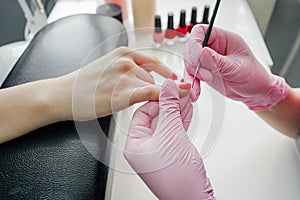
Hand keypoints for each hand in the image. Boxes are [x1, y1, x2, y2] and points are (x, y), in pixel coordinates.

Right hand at [50, 47, 176, 120]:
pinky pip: (151, 93)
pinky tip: (175, 96)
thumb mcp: (108, 66)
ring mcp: (126, 76)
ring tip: (119, 101)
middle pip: (151, 78)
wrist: (65, 94)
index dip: (166, 72)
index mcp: (123, 53)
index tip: (175, 79)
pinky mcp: (124, 93)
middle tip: (133, 97)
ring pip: (149, 89)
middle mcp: (127, 62)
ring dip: (144, 97)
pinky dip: (165, 95)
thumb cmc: (84, 83)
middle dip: (149, 89)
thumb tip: (149, 77)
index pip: (153, 61)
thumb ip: (128, 68)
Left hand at [124, 80, 214, 199]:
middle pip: (155, 117)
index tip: (169, 89)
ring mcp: (157, 151)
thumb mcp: (171, 135)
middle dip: (169, 103)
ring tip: (187, 97)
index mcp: (134, 145)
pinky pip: (174, 132)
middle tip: (181, 91)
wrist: (194, 198)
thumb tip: (168, 87)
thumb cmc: (178, 178)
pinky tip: (187, 110)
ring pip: (166, 124)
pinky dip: (181, 120)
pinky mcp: (171, 153)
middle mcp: (143, 148)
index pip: (142, 113)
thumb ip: (169, 108)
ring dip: (177, 110)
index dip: (156, 99)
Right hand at [184, 24, 287, 109]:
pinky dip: (192, 84)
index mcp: (223, 39)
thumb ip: (218, 61)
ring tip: (198, 86)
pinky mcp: (204, 72)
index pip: (201, 31)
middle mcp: (213, 48)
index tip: (197, 58)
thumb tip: (201, 52)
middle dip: (193, 62)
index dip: (195, 43)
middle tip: (203, 75)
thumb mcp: (237, 68)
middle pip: (191, 48)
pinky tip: (195, 91)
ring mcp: (207, 61)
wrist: (255, 92)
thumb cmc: (253, 76)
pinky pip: (191, 76)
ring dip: (190, 76)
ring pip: (189, 63)